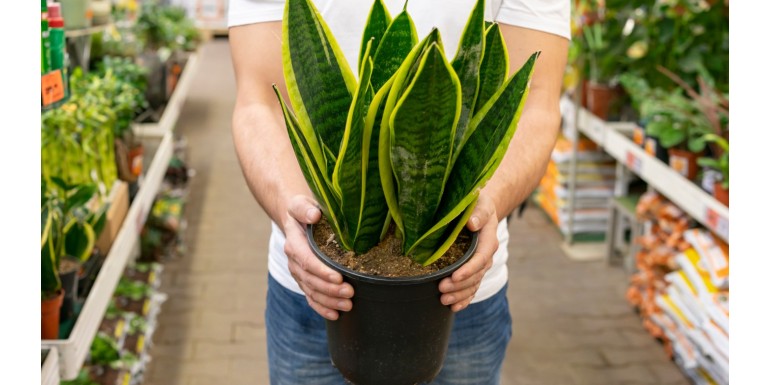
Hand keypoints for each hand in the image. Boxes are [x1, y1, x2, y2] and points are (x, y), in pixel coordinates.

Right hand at [283, 195, 353, 319]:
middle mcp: (294, 261)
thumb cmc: (303, 210)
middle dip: (330, 289)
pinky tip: (335, 315)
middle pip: (311, 280)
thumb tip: (315, 215)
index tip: (338, 277)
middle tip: (350, 293)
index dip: (322, 271)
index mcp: (294, 243)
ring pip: (312, 291)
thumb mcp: (300, 203)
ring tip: (348, 305)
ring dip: (329, 300)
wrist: (296, 219)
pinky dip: (322, 308)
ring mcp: (299, 273)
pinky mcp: (304, 280)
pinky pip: (311, 297)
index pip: (307, 260)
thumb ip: (305, 208)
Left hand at [438, 193, 497, 311]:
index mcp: (488, 241)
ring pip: (473, 285)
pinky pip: (471, 288)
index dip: (468, 269)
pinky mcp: (473, 271)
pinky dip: (464, 299)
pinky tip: (454, 308)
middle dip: (459, 285)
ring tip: (444, 300)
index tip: (454, 276)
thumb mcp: (480, 204)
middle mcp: (486, 256)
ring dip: (459, 295)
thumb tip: (472, 223)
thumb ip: (478, 213)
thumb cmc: (478, 204)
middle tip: (441, 289)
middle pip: (475, 276)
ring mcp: (480, 265)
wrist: (480, 209)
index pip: (480, 259)